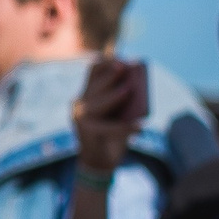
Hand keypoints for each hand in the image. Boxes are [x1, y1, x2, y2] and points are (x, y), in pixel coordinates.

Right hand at [70, 56, 146, 174]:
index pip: (92, 71)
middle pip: (95, 85)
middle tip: (124, 66)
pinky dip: (125, 128)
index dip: (105, 62)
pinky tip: (139, 126)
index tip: (119, 55)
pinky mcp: (87, 131)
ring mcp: (80, 117)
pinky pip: (109, 127)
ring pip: (99, 103)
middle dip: (110, 75)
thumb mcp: (119, 115)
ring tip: (130, 90)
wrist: (100, 162)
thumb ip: (123, 102)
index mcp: (86, 95)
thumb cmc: (112, 136)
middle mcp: (80, 103)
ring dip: (115, 96)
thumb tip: (134, 88)